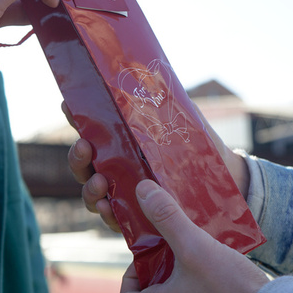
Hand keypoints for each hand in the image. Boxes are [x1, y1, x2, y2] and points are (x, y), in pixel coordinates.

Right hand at [64, 102, 250, 233]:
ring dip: (89, 187)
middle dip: (77, 157)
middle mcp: (116, 169)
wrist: (224, 178)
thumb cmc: (196, 145)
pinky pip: (115, 219)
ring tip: (98, 182)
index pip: (93, 132)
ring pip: (94, 194)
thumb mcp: (177, 120)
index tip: (69, 107)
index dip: (77, 120)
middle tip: (84, 146)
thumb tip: (146, 73)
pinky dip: (107, 213)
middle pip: (84, 165)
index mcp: (121, 143)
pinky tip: (108, 206)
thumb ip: (158, 104)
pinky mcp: (137, 218)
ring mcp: (124, 194)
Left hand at [120, 180, 267, 292]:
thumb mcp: (194, 246)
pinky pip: (191, 288)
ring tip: (186, 245)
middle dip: (155, 267)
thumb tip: (142, 190)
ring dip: (175, 268)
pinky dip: (193, 274)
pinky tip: (206, 255)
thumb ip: (167, 218)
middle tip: (166, 247)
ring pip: (173, 288)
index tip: (144, 258)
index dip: (130, 276)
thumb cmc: (230, 286)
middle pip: (151, 289)